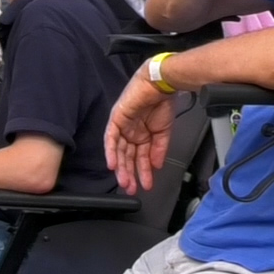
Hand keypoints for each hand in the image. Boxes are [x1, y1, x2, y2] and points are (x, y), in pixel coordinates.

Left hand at [105, 72, 176, 194]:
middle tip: (131, 188)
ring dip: (121, 167)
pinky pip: (110, 138)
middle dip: (130, 173)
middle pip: (128, 157)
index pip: (140, 157)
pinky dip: (111, 151)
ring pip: (119, 151)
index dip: (143, 172)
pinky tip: (113, 164)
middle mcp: (131, 132)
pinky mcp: (116, 119)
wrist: (161, 85)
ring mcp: (122, 126)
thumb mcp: (163, 132)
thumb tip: (156, 166)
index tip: (146, 184)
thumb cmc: (163, 103)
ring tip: (125, 181)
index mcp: (142, 134)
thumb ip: (159, 150)